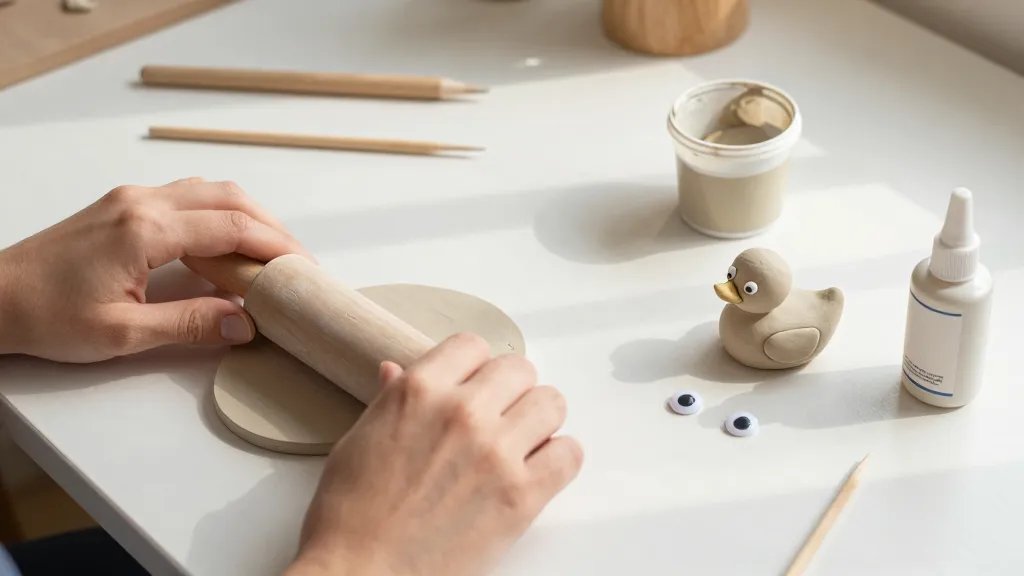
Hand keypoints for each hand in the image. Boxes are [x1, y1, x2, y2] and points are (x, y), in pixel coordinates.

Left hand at [0, 178, 307, 361]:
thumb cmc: (46, 316)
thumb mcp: (121, 334)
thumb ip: (188, 325)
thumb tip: (243, 323)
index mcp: (145, 230)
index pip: (232, 227)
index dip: (276, 246)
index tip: (304, 268)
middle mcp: (143, 202)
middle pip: (229, 198)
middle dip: (272, 227)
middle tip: (297, 262)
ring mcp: (132, 198)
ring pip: (210, 190)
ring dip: (248, 216)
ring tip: (271, 252)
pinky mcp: (124, 205)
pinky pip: (188, 196)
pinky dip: (220, 213)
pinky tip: (227, 242)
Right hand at [288, 333, 582, 575]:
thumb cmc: (350, 516)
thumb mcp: (358, 441)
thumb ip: (390, 400)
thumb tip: (395, 370)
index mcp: (418, 391)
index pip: (472, 345)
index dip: (474, 367)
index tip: (473, 386)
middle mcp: (462, 412)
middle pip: (519, 369)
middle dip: (510, 391)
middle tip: (498, 417)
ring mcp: (496, 452)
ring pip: (551, 403)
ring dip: (539, 421)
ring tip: (521, 443)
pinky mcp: (521, 495)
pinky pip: (569, 453)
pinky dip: (559, 459)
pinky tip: (537, 470)